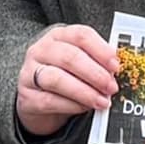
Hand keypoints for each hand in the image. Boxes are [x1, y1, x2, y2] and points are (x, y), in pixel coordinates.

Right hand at [16, 23, 121, 139]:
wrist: (36, 99)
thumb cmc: (64, 77)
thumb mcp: (79, 64)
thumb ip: (96, 63)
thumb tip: (117, 72)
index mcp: (58, 36)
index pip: (80, 35)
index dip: (101, 50)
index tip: (116, 65)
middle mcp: (41, 50)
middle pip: (69, 57)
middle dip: (95, 73)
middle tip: (111, 87)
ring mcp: (30, 73)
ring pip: (57, 79)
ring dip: (84, 91)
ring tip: (102, 101)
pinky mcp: (27, 96)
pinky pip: (50, 101)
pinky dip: (71, 105)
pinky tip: (84, 108)